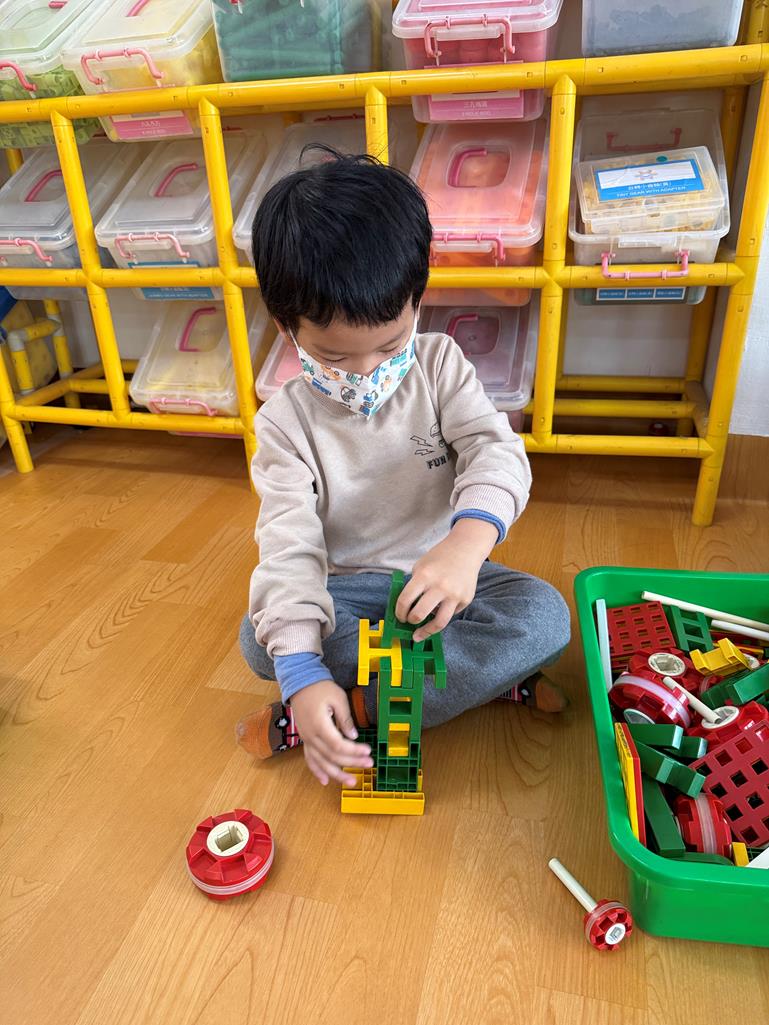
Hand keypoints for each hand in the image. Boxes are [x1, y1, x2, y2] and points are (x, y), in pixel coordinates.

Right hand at [290, 680, 372, 787]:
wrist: (300, 683)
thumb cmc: (320, 688)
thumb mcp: (338, 698)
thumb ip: (345, 718)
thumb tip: (353, 737)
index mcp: (319, 725)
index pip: (338, 744)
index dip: (354, 750)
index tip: (368, 751)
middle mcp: (311, 736)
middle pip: (332, 756)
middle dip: (352, 762)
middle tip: (369, 764)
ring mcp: (306, 739)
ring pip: (321, 762)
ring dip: (336, 774)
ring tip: (351, 781)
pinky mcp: (305, 740)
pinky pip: (310, 759)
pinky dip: (317, 771)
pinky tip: (325, 781)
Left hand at [396, 518, 497, 642]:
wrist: (465, 549)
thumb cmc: (439, 558)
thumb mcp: (420, 566)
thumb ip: (413, 586)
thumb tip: (406, 608)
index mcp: (424, 576)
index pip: (405, 600)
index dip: (399, 612)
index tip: (399, 616)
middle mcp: (440, 587)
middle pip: (419, 615)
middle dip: (410, 621)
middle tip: (409, 621)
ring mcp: (455, 595)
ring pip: (439, 623)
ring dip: (426, 631)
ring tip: (419, 635)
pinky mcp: (465, 600)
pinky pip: (451, 614)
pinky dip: (442, 614)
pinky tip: (440, 608)